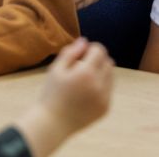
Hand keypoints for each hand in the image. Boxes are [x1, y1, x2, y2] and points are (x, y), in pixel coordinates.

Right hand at [16, 38, 112, 156]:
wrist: (54, 122)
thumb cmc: (51, 93)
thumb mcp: (55, 69)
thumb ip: (70, 53)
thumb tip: (84, 41)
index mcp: (86, 73)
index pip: (99, 51)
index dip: (91, 48)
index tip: (81, 52)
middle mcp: (100, 85)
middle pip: (108, 62)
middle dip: (97, 59)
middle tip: (80, 64)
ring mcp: (105, 98)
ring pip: (111, 76)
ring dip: (101, 71)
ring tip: (84, 77)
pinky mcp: (106, 108)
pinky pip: (109, 90)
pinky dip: (101, 85)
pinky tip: (86, 90)